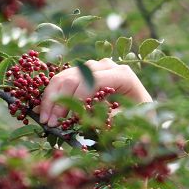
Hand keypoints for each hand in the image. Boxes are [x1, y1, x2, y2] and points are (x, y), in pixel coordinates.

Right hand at [34, 58, 152, 127]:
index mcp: (122, 74)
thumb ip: (112, 119)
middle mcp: (106, 66)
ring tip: (46, 119)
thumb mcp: (131, 119)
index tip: (69, 119)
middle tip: (51, 122)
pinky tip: (46, 111)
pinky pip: (62, 79)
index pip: (94, 80)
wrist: (141, 110)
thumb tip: (86, 120)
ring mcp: (93, 68)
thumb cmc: (139, 116)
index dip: (79, 98)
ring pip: (65, 76)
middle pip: (76, 77)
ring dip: (52, 98)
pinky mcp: (83, 73)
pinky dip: (52, 95)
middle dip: (61, 100)